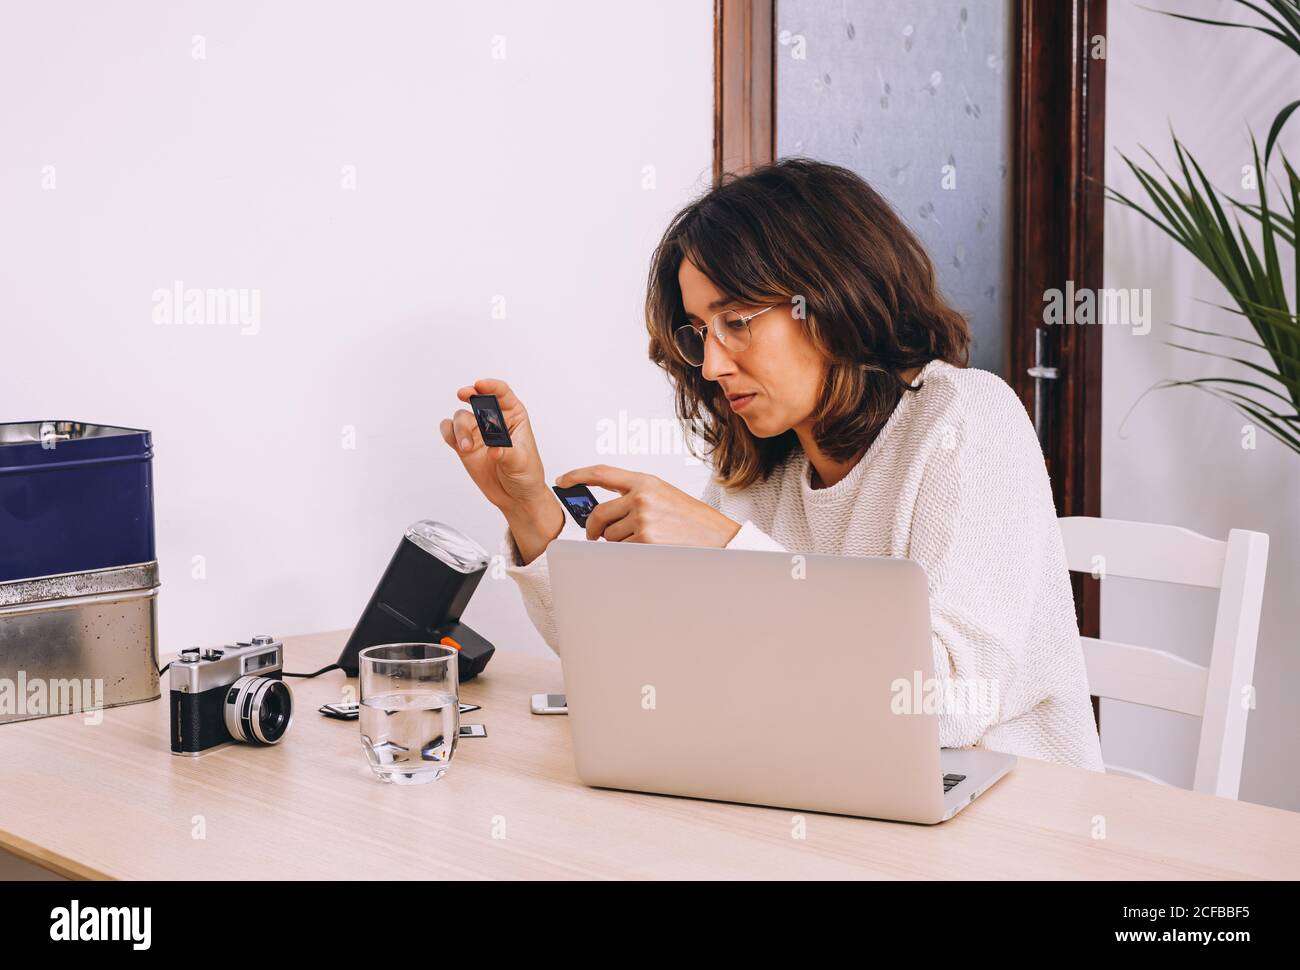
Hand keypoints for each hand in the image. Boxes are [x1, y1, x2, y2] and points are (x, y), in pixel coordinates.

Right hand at [440, 379, 562, 563]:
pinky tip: (457, 444)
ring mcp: (478, 432)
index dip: (490, 386)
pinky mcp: (464, 446)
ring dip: (460, 428)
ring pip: (461, 417)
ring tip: (466, 447)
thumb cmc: (526, 475)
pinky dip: (449, 434)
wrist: (516, 497)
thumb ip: (507, 453)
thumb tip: (494, 449)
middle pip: (477, 400)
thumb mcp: (522, 463)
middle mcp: (494, 420)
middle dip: (469, 395)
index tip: (480, 385)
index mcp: (514, 416)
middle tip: (463, 394)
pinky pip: (450, 432)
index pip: (502, 393)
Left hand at [555, 464, 740, 546]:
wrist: (720, 539)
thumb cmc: (694, 521)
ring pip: (609, 536)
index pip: (602, 474)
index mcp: (646, 482)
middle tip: (596, 536)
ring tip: (646, 541)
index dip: (578, 475)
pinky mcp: (646, 540)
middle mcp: (642, 497)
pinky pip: (621, 550)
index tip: (563, 481)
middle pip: (598, 514)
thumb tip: (605, 512)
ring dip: (619, 543)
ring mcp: (643, 518)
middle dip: (595, 529)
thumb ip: (635, 498)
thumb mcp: (664, 497)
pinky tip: (649, 550)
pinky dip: (629, 553)